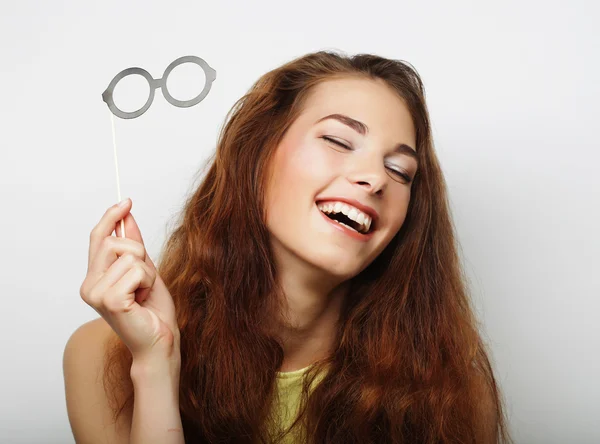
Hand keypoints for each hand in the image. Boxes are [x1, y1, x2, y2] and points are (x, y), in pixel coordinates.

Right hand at [79, 198, 179, 362]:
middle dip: (139, 252)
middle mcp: (89, 285)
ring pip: (129, 254)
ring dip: (147, 271)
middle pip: (114, 241)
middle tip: (144, 279)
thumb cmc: (153, 311)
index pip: (98, 238)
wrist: (160, 341)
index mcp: (94, 278)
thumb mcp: (146, 270)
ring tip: (144, 292)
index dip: (111, 217)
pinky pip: (137, 269)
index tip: (126, 201)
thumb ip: (134, 246)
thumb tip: (127, 216)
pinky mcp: (109, 300)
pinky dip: (148, 281)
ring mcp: (96, 293)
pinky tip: (143, 299)